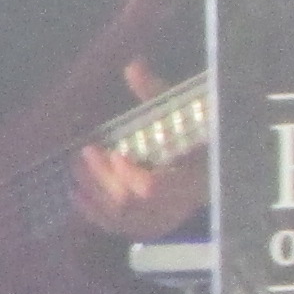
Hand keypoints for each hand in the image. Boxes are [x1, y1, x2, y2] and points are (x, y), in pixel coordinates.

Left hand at [72, 63, 207, 240]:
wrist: (216, 166)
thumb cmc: (195, 134)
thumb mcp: (182, 110)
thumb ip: (155, 91)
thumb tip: (133, 65)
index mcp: (194, 176)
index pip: (154, 187)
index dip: (130, 174)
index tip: (114, 153)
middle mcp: (180, 203)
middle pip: (131, 202)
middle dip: (104, 177)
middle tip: (86, 152)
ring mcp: (165, 218)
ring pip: (122, 217)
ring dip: (94, 193)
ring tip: (76, 169)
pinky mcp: (151, 226)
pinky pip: (120, 228)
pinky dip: (95, 214)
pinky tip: (76, 194)